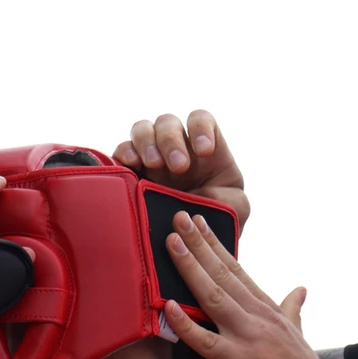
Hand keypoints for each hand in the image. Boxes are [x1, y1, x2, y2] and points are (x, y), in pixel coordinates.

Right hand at [113, 110, 248, 226]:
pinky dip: (124, 154)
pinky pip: (121, 152)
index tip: (205, 151)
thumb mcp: (236, 208)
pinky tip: (132, 166)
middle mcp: (175, 146)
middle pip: (168, 122)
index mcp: (204, 147)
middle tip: (179, 167)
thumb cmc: (219, 216)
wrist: (192, 239)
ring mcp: (150, 156)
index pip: (200, 119)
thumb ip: (231, 199)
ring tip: (153, 165)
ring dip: (147, 142)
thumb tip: (203, 197)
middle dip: (172, 140)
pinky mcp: (130, 171)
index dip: (200, 128)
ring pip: (142, 129)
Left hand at [159, 211, 347, 358]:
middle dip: (199, 244)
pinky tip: (169, 306)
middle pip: (223, 273)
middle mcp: (258, 317)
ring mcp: (250, 338)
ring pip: (214, 296)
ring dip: (191, 268)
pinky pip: (207, 341)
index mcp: (268, 309)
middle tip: (178, 217)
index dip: (217, 244)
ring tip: (172, 243)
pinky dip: (187, 324)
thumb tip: (301, 289)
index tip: (200, 221)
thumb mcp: (299, 334)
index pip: (238, 269)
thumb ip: (294, 309)